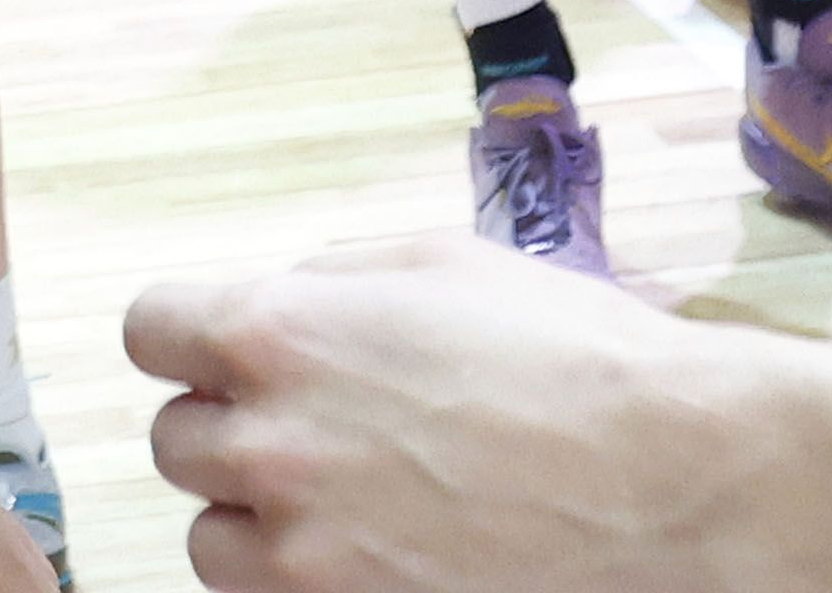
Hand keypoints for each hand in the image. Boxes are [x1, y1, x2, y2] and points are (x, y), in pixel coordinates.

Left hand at [133, 238, 792, 592]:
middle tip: (312, 433)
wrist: (683, 483)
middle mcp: (269, 447)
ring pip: (214, 543)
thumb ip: (326, 286)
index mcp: (275, 335)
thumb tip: (277, 306)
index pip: (148, 333)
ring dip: (260, 522)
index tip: (220, 355)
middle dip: (233, 432)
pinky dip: (312, 582)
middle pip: (176, 443)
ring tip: (351, 506)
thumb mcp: (436, 269)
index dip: (189, 342)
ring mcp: (308, 554)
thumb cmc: (576, 364)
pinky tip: (384, 554)